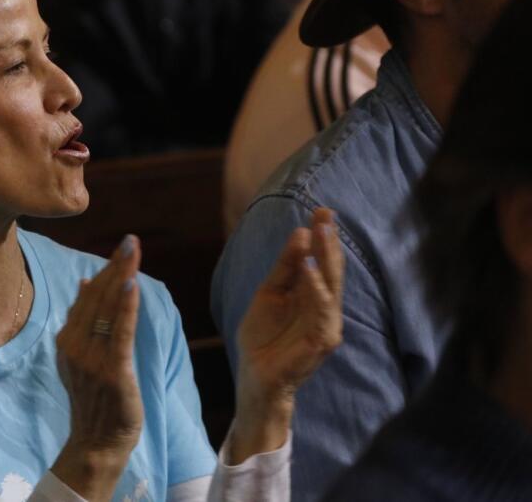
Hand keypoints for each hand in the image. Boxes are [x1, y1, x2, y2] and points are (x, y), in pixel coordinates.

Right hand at [51, 236, 143, 500]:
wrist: (96, 442)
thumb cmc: (93, 398)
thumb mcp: (80, 355)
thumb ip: (82, 319)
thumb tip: (84, 281)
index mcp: (66, 339)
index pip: (87, 296)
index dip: (106, 270)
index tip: (122, 247)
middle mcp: (74, 345)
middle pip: (97, 297)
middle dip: (116, 266)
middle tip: (132, 240)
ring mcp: (91, 359)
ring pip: (108, 310)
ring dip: (122, 278)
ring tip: (133, 252)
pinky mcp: (112, 371)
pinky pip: (120, 333)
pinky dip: (126, 307)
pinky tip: (132, 285)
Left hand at [229, 208, 342, 461]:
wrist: (256, 375)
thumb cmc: (264, 337)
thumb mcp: (269, 293)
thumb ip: (285, 268)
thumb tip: (301, 234)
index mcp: (312, 295)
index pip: (321, 261)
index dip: (322, 236)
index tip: (322, 211)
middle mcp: (325, 308)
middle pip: (331, 269)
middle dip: (329, 241)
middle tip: (326, 214)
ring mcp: (327, 325)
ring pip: (331, 286)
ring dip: (326, 259)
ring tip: (320, 233)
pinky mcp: (322, 341)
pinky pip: (322, 311)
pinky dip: (317, 289)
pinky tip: (309, 269)